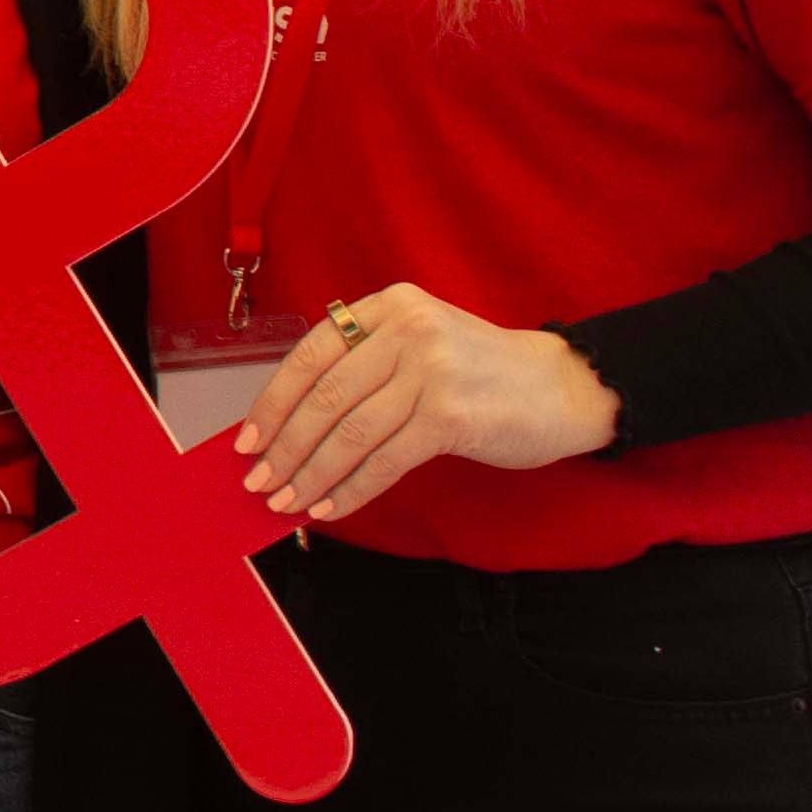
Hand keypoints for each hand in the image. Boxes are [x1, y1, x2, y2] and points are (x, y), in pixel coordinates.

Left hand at [240, 283, 617, 522]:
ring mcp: (431, 371)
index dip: (274, 400)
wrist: (564, 386)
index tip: (248, 439)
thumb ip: (365, 364)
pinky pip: (386, 459)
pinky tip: (330, 506)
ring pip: (351, 432)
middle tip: (258, 480)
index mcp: (389, 306)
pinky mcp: (452, 415)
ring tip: (286, 500)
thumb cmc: (481, 372)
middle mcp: (407, 330)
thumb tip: (292, 419)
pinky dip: (352, 487)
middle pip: (325, 396)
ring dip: (311, 472)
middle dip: (285, 445)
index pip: (311, 354)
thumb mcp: (420, 342)